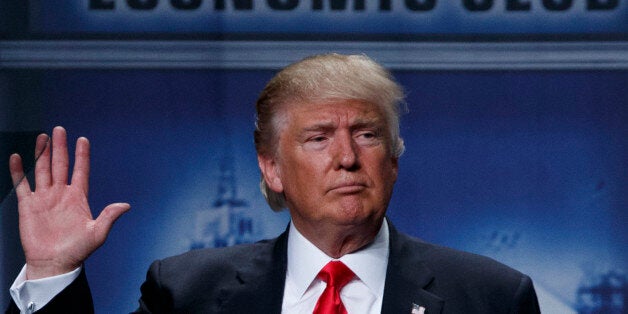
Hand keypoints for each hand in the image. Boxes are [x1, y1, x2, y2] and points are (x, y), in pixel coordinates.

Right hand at [9, 126, 129, 279]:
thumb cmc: (77, 251)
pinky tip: (17, 157)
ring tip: (42, 137)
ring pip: (42, 170)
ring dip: (42, 154)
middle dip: (60, 147)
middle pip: (60, 165)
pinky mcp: (28, 206)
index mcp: (78, 198)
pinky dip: (19, 171)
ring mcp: (44, 198)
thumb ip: (108, 217)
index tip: (83, 140)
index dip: (82, 156)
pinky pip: (22, 185)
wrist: (54, 264)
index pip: (80, 171)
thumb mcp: (97, 234)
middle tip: (59, 130)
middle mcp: (61, 194)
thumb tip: (126, 205)